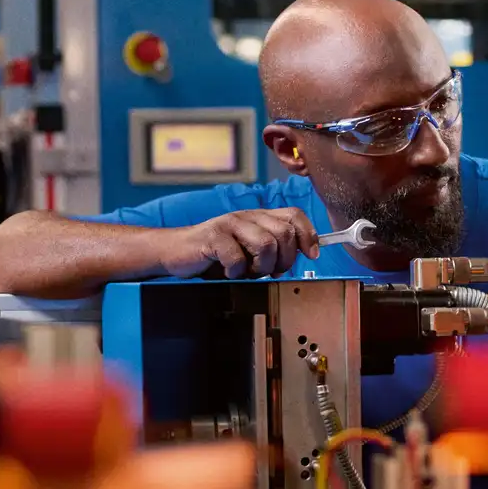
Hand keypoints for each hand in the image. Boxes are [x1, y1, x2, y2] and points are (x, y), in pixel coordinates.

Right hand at [157, 208, 319, 279]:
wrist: (175, 253)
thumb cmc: (215, 256)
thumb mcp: (250, 253)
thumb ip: (273, 251)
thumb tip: (304, 255)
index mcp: (258, 218)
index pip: (294, 216)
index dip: (308, 235)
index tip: (312, 255)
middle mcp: (246, 216)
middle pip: (284, 232)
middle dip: (284, 260)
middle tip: (270, 272)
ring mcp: (229, 224)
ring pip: (266, 243)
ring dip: (261, 267)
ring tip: (248, 272)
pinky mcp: (212, 237)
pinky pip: (237, 257)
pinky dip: (236, 271)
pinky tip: (228, 272)